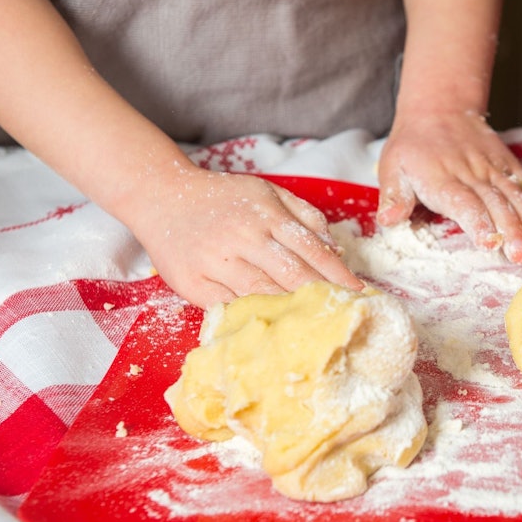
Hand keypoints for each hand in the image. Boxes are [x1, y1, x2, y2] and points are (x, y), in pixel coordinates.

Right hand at [126, 165, 362, 307]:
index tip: (359, 293)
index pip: (312, 250)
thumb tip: (336, 248)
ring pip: (263, 294)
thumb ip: (304, 216)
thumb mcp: (267, 193)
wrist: (161, 197)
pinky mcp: (194, 284)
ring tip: (318, 326)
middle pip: (293, 276)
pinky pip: (230, 307)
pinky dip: (253, 318)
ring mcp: (216, 262)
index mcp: (266, 215)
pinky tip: (274, 328)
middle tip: (347, 315)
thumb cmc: (222, 198)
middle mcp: (244, 238)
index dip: (338, 275)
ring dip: (294, 312)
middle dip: (323, 297)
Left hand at [376, 109, 521, 262]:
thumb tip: (389, 220)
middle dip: (511, 231)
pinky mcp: (506, 165)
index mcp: (442, 178)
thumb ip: (394, 196)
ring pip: (514, 197)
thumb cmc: (412, 146)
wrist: (438, 108)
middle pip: (495, 204)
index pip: (464, 203)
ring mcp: (492, 169)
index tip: (489, 242)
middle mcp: (471, 174)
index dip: (478, 223)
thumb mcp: (391, 167)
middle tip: (521, 255)